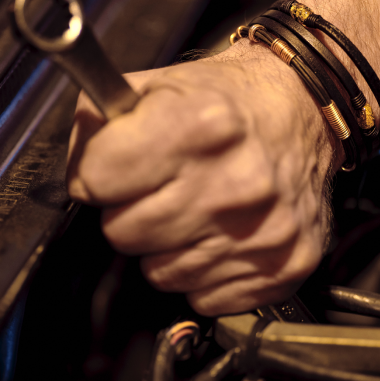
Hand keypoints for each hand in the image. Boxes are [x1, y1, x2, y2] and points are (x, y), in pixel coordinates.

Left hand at [67, 44, 336, 314]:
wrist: (302, 110)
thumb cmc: (225, 100)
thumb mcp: (156, 84)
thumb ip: (98, 121)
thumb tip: (77, 174)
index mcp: (199, 126)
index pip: (96, 179)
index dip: (96, 173)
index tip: (114, 167)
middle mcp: (235, 182)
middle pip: (122, 233)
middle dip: (128, 211)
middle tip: (157, 188)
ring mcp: (262, 231)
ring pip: (159, 274)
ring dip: (165, 246)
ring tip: (191, 207)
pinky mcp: (284, 266)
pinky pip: (203, 296)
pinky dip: (203, 272)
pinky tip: (218, 234)